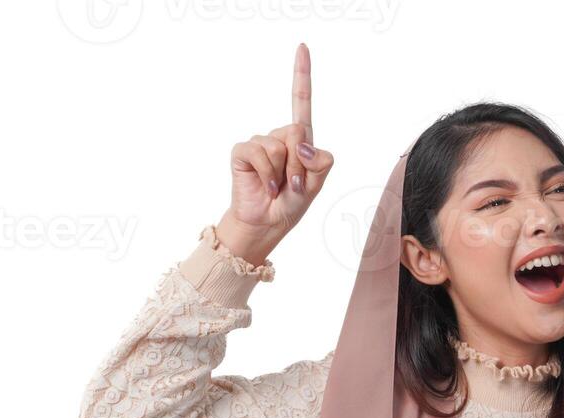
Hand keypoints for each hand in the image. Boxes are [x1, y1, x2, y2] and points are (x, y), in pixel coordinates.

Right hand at [216, 42, 335, 265]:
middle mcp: (279, 136)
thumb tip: (301, 142)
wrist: (266, 223)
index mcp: (300, 140)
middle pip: (297, 131)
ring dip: (282, 172)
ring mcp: (260, 143)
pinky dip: (266, 174)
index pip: (301, 103)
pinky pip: (258, 153)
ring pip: (279, 146)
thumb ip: (320, 163)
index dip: (301, 75)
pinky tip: (265, 186)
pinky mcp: (243, 151)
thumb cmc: (290, 204)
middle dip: (298, 163)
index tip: (302, 47)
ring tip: (276, 186)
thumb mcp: (316, 186)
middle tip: (291, 183)